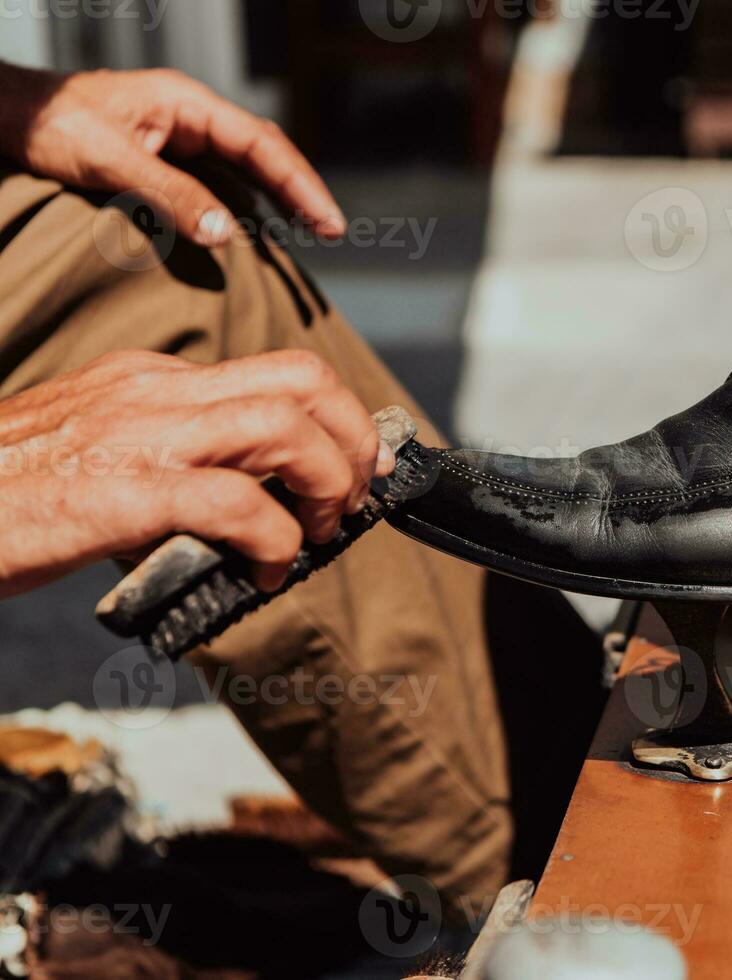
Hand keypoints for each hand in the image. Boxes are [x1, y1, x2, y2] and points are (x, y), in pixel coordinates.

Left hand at [0, 63, 344, 247]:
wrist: (7, 113)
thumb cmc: (49, 125)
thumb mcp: (108, 160)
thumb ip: (169, 193)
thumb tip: (228, 233)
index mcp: (187, 105)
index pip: (262, 145)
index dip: (301, 183)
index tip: (330, 222)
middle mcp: (191, 117)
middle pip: (266, 153)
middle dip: (303, 190)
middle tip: (335, 231)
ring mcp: (180, 136)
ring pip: (248, 166)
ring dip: (282, 197)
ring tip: (315, 231)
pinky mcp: (167, 157)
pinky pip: (222, 179)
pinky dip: (250, 203)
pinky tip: (262, 227)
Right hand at [0, 350, 394, 597]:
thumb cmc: (7, 497)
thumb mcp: (100, 455)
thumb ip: (171, 460)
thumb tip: (248, 499)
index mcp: (153, 381)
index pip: (282, 374)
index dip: (340, 423)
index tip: (356, 473)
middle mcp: (154, 393)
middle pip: (304, 380)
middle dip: (355, 442)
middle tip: (352, 504)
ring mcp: (136, 436)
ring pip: (283, 426)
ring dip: (327, 484)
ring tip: (318, 535)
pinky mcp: (117, 491)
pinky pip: (234, 501)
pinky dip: (275, 539)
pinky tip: (265, 571)